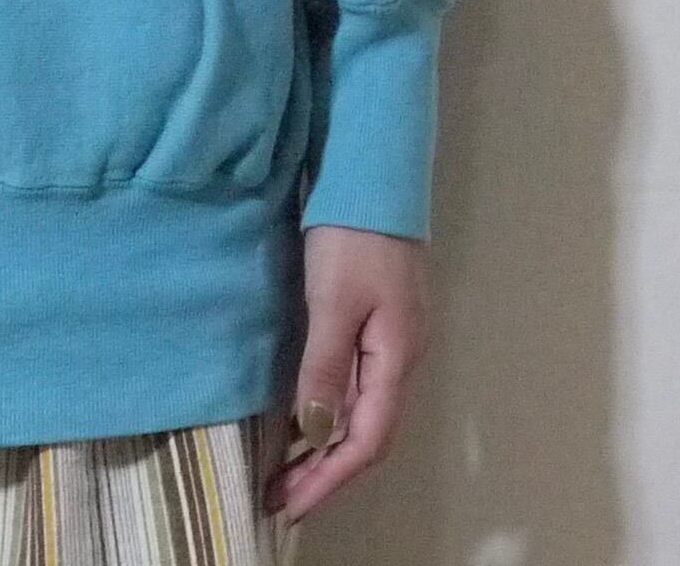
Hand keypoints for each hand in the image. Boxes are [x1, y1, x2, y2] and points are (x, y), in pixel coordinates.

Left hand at [265, 223, 430, 522]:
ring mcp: (392, 339)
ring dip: (327, 446)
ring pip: (364, 412)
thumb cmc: (352, 235)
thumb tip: (315, 432)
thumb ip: (325, 366)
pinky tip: (307, 414)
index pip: (366, 441)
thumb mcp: (332, 300)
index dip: (329, 479)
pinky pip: (358, 384)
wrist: (372, 175)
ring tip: (286, 469)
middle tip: (279, 496)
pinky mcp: (378, 320)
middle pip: (368, 434)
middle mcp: (400, 358)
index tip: (289, 504)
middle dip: (325, 472)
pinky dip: (332, 411)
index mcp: (395, 359)